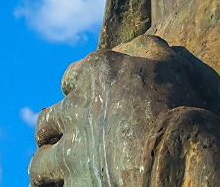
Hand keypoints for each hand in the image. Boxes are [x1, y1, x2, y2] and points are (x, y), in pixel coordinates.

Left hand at [29, 35, 204, 186]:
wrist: (178, 155)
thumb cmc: (180, 107)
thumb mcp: (169, 63)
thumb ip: (145, 49)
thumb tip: (131, 47)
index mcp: (96, 73)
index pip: (70, 78)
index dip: (76, 89)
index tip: (82, 99)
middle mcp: (75, 109)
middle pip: (46, 122)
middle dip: (51, 132)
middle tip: (64, 142)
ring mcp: (71, 151)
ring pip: (40, 164)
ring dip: (46, 169)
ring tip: (53, 177)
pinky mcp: (75, 184)